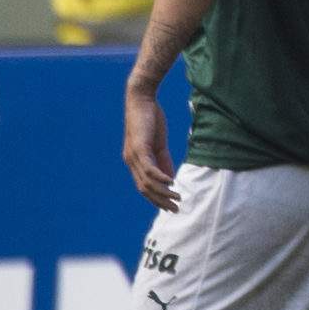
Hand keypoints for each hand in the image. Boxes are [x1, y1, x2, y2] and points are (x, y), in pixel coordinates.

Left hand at [123, 81, 172, 206]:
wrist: (141, 101)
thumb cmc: (150, 120)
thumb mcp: (158, 143)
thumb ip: (163, 160)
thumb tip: (169, 178)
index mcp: (135, 162)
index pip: (144, 186)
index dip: (156, 198)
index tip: (170, 205)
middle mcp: (131, 163)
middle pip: (145, 189)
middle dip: (160, 201)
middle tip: (175, 208)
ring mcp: (134, 157)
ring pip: (147, 182)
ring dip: (162, 192)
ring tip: (176, 197)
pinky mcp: (139, 148)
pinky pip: (149, 168)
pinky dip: (160, 177)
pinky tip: (171, 182)